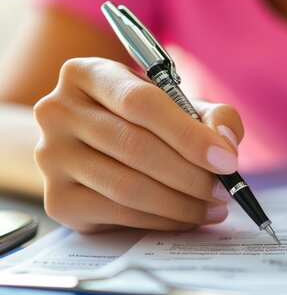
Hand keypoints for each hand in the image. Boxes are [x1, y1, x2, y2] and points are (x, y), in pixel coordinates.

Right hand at [34, 58, 243, 231]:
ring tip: (214, 206)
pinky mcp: (57, 200)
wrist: (90, 149)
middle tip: (224, 190)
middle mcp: (58, 111)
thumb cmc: (144, 122)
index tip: (227, 160)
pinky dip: (163, 221)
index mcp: (87, 74)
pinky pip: (119, 215)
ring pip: (127, 187)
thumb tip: (225, 143)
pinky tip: (188, 218)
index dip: (190, 135)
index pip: (141, 103)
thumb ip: (214, 116)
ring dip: (181, 203)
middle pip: (135, 147)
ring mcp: (51, 158)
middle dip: (191, 175)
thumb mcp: (181, 106)